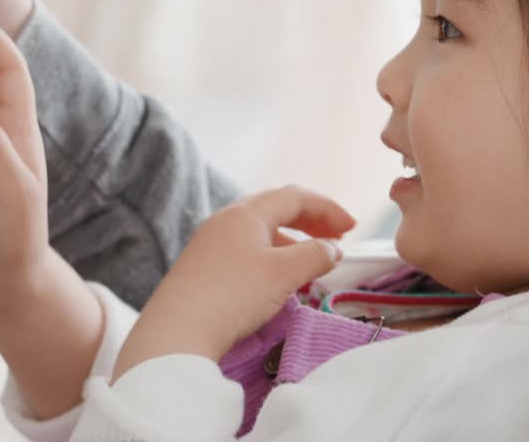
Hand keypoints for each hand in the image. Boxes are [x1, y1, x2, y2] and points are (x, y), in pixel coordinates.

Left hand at [112, 186, 356, 379]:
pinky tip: (277, 280)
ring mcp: (210, 243)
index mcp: (246, 212)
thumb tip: (332, 248)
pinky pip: (245, 250)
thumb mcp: (284, 273)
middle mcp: (225, 220)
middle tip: (335, 237)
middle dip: (310, 221)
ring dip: (291, 241)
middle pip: (275, 209)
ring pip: (260, 232)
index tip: (352, 227)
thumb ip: (315, 255)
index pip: (295, 196)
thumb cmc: (233, 295)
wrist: (176, 332)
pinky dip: (271, 256)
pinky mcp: (201, 267)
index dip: (328, 208)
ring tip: (311, 261)